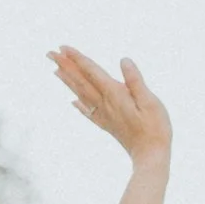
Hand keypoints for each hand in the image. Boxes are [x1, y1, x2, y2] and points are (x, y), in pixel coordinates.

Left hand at [51, 47, 170, 175]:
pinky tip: (73, 101)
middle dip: (65, 66)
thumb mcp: (150, 101)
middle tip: (49, 53)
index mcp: (115, 94)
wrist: (151, 156)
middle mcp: (105, 104)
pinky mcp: (108, 125)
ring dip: (68, 81)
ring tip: (55, 70)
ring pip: (81, 94)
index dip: (77, 58)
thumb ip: (135, 81)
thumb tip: (123, 60)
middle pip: (81, 81)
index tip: (62, 47)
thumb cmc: (155, 128)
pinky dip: (79, 105)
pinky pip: (88, 112)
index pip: (91, 71)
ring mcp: (104, 115)